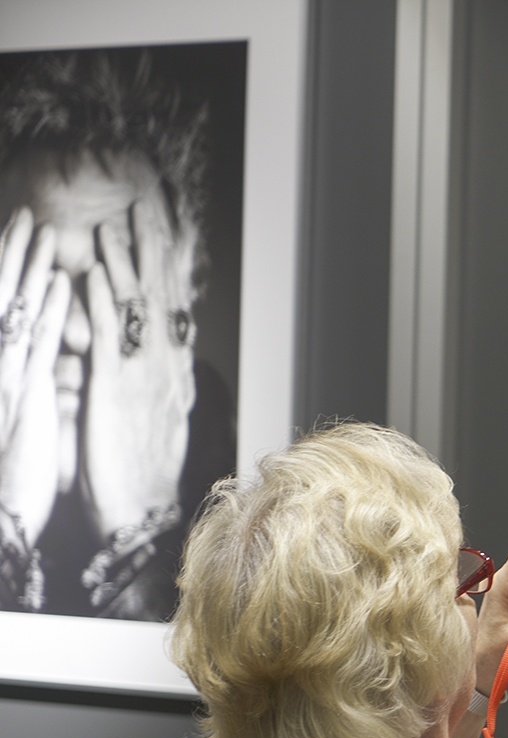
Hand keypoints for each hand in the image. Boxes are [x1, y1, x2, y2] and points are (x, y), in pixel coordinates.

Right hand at [0, 207, 70, 542]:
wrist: (0, 521)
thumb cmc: (10, 476)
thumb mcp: (17, 421)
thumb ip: (23, 385)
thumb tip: (32, 358)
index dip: (4, 273)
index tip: (16, 235)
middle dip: (12, 255)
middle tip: (27, 214)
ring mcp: (3, 381)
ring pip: (15, 313)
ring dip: (28, 268)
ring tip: (40, 228)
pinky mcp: (23, 400)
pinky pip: (36, 347)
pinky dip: (45, 311)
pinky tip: (57, 282)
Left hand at [80, 197, 196, 540]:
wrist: (140, 518)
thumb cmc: (140, 481)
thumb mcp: (158, 429)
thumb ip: (156, 393)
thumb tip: (160, 375)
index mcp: (172, 378)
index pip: (173, 309)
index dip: (171, 270)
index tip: (169, 235)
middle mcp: (164, 370)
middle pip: (163, 297)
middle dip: (157, 251)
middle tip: (151, 208)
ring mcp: (142, 376)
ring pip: (139, 307)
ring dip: (129, 261)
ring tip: (121, 220)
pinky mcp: (114, 387)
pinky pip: (108, 331)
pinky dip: (102, 298)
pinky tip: (92, 270)